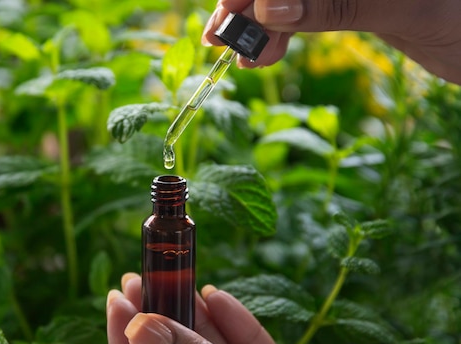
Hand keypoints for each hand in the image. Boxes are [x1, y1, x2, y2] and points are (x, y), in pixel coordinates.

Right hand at [201, 0, 460, 84]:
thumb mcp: (403, 7)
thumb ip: (336, 5)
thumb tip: (269, 10)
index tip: (232, 11)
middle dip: (246, 4)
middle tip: (220, 38)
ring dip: (256, 26)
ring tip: (244, 58)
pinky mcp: (346, 1)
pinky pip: (300, 13)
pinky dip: (278, 36)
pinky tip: (265, 57)